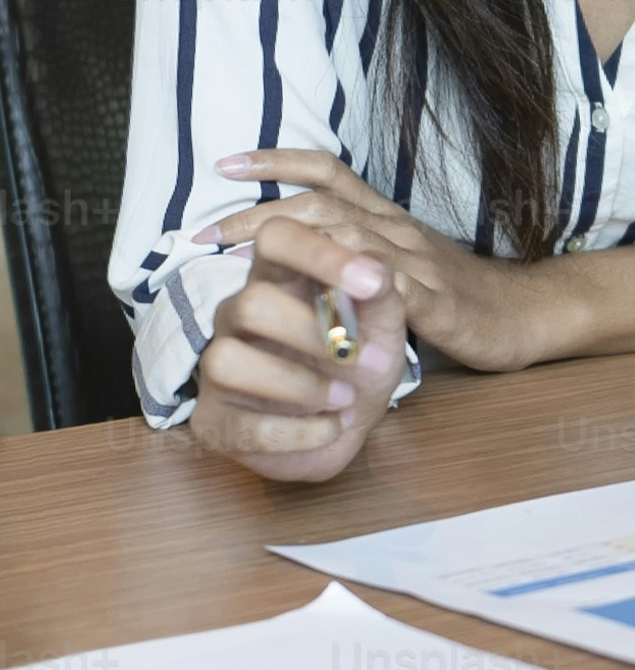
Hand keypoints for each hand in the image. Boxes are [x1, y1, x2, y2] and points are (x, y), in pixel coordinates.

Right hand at [191, 209, 405, 483]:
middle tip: (365, 359)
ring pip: (228, 361)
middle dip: (313, 333)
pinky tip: (332, 427)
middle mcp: (238, 315)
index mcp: (279, 279)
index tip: (370, 282)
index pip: (275, 238)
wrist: (348, 423)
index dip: (318, 253)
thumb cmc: (359, 362)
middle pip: (251, 302)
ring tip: (346, 400)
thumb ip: (383, 295)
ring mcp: (218, 367)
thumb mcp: (384, 327)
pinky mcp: (215, 421)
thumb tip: (376, 268)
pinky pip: (242, 425)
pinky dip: (299, 432)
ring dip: (300, 385)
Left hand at [210, 151, 527, 370]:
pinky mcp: (436, 301)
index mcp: (386, 218)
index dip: (276, 160)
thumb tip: (287, 258)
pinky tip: (310, 302)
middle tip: (205, 234)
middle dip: (257, 214)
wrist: (523, 313)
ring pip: (348, 236)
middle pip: (321, 204)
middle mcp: (396, 230)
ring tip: (240, 264)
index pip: (329, 171)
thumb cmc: (454, 295)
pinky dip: (348, 289)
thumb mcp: (396, 266)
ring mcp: (416, 263)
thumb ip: (351, 256)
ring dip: (290, 245)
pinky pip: (387, 288)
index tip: (224, 163)